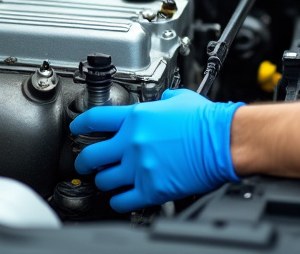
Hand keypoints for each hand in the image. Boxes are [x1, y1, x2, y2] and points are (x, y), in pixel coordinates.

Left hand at [70, 89, 242, 211]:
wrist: (223, 140)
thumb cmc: (206, 120)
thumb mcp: (179, 98)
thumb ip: (163, 100)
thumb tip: (161, 101)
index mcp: (136, 117)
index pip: (94, 119)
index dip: (80, 125)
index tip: (76, 129)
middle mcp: (132, 142)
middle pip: (91, 155)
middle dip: (84, 161)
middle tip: (84, 163)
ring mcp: (139, 167)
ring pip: (104, 180)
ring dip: (104, 181)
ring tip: (108, 180)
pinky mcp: (151, 188)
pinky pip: (122, 200)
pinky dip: (119, 200)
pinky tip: (121, 198)